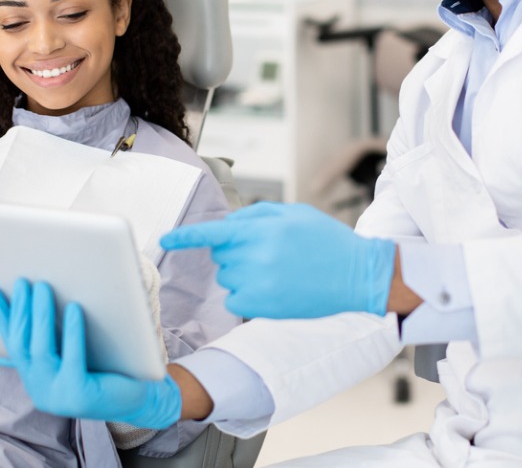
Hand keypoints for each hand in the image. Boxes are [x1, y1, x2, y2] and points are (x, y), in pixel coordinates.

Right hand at [0, 279, 180, 428]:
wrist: (142, 398)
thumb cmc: (107, 368)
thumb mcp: (72, 353)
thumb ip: (50, 340)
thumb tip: (28, 311)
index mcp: (35, 379)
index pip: (11, 344)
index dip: (0, 317)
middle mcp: (40, 390)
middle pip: (22, 344)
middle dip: (20, 311)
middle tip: (22, 281)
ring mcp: (57, 396)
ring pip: (41, 350)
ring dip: (40, 316)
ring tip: (43, 287)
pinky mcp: (80, 396)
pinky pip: (73, 358)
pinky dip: (72, 331)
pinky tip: (74, 307)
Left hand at [160, 202, 395, 318]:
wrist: (357, 275)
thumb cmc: (325, 241)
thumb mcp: (293, 213)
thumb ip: (256, 214)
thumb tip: (228, 224)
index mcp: (261, 230)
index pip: (212, 233)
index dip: (185, 237)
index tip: (164, 240)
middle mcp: (255, 256)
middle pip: (220, 254)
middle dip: (235, 250)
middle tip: (268, 251)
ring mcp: (257, 284)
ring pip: (228, 277)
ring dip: (244, 273)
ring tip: (279, 271)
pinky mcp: (261, 307)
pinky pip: (234, 300)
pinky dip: (246, 295)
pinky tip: (273, 289)